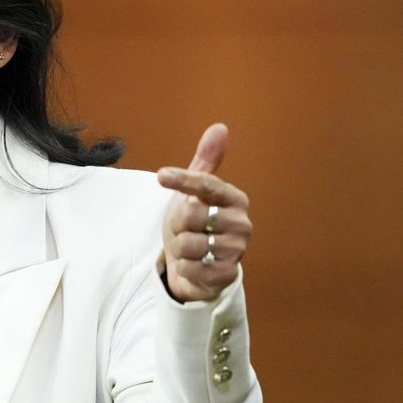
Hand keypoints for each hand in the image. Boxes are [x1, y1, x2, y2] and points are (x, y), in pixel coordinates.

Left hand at [157, 123, 251, 302]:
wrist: (197, 266)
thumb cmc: (195, 223)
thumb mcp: (195, 192)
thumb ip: (205, 160)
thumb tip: (220, 127)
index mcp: (235, 198)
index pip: (206, 183)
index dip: (182, 179)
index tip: (160, 175)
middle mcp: (242, 223)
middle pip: (190, 216)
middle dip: (177, 225)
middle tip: (184, 230)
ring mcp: (237, 250)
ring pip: (188, 244)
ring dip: (179, 248)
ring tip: (189, 249)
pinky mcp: (227, 275)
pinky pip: (191, 267)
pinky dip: (184, 268)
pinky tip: (194, 266)